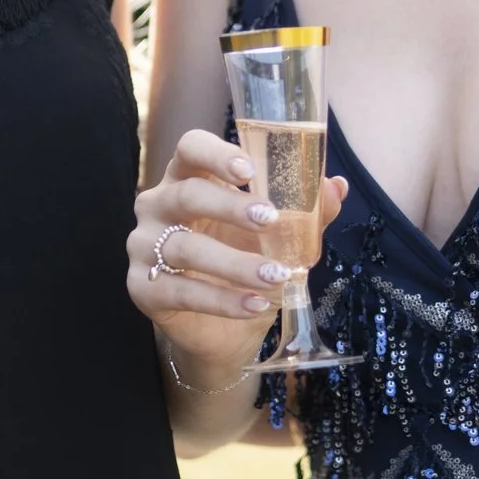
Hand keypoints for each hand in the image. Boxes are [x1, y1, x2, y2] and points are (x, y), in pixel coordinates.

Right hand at [128, 128, 346, 378]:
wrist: (222, 330)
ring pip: (184, 247)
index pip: (189, 148)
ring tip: (276, 276)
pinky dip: (223, 300)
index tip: (249, 171)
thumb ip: (305, 213)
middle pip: (186, 194)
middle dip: (229, 206)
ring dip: (235, 263)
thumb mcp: (276, 238)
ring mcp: (144, 246)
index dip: (216, 154)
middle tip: (269, 219)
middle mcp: (158, 205)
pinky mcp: (141, 288)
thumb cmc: (243, 264)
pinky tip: (256, 304)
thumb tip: (336, 186)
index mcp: (187, 178)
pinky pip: (181, 291)